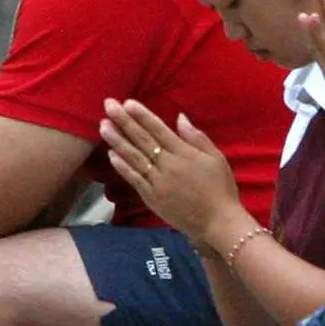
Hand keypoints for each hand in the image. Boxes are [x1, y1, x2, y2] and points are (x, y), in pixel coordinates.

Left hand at [99, 99, 242, 248]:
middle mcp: (168, 165)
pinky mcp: (152, 198)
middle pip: (142, 140)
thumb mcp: (216, 158)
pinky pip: (134, 179)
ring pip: (134, 158)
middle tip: (108, 105)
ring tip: (103, 126)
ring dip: (117, 141)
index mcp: (184, 153)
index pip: (158, 129)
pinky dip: (122, 167)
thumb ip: (196, 137)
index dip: (142, 115)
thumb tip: (180, 117)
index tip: (127, 102)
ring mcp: (158, 183)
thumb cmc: (220, 188)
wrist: (218, 223)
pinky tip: (111, 155)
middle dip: (124, 121)